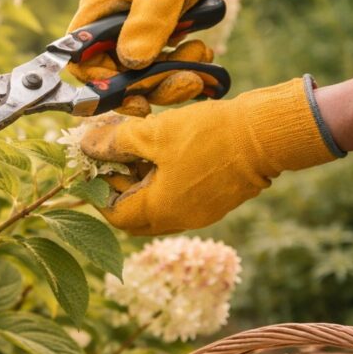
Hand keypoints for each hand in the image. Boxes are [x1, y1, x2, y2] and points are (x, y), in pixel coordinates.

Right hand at [66, 0, 258, 112]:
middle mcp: (111, 27)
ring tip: (201, 58)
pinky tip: (204, 54)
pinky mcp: (155, 44)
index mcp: (99, 9)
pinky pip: (162, 71)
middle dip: (149, 84)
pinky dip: (184, 69)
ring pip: (142, 78)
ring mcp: (134, 37)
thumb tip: (131, 63)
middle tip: (184, 83)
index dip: (97, 79)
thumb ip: (145, 25)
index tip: (129, 91)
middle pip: (114, 75)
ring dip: (173, 78)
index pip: (79, 57)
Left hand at [80, 78, 338, 234]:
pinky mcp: (215, 200)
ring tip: (135, 147)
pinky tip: (162, 150)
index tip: (92, 162)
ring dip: (141, 180)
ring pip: (157, 204)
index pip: (114, 215)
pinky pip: (177, 196)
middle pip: (134, 214)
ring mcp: (200, 213)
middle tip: (112, 155)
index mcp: (161, 212)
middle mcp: (179, 220)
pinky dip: (163, 179)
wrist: (266, 135)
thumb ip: (116, 142)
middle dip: (118, 186)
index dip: (97, 190)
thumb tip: (86, 145)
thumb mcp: (154, 133)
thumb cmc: (209, 135)